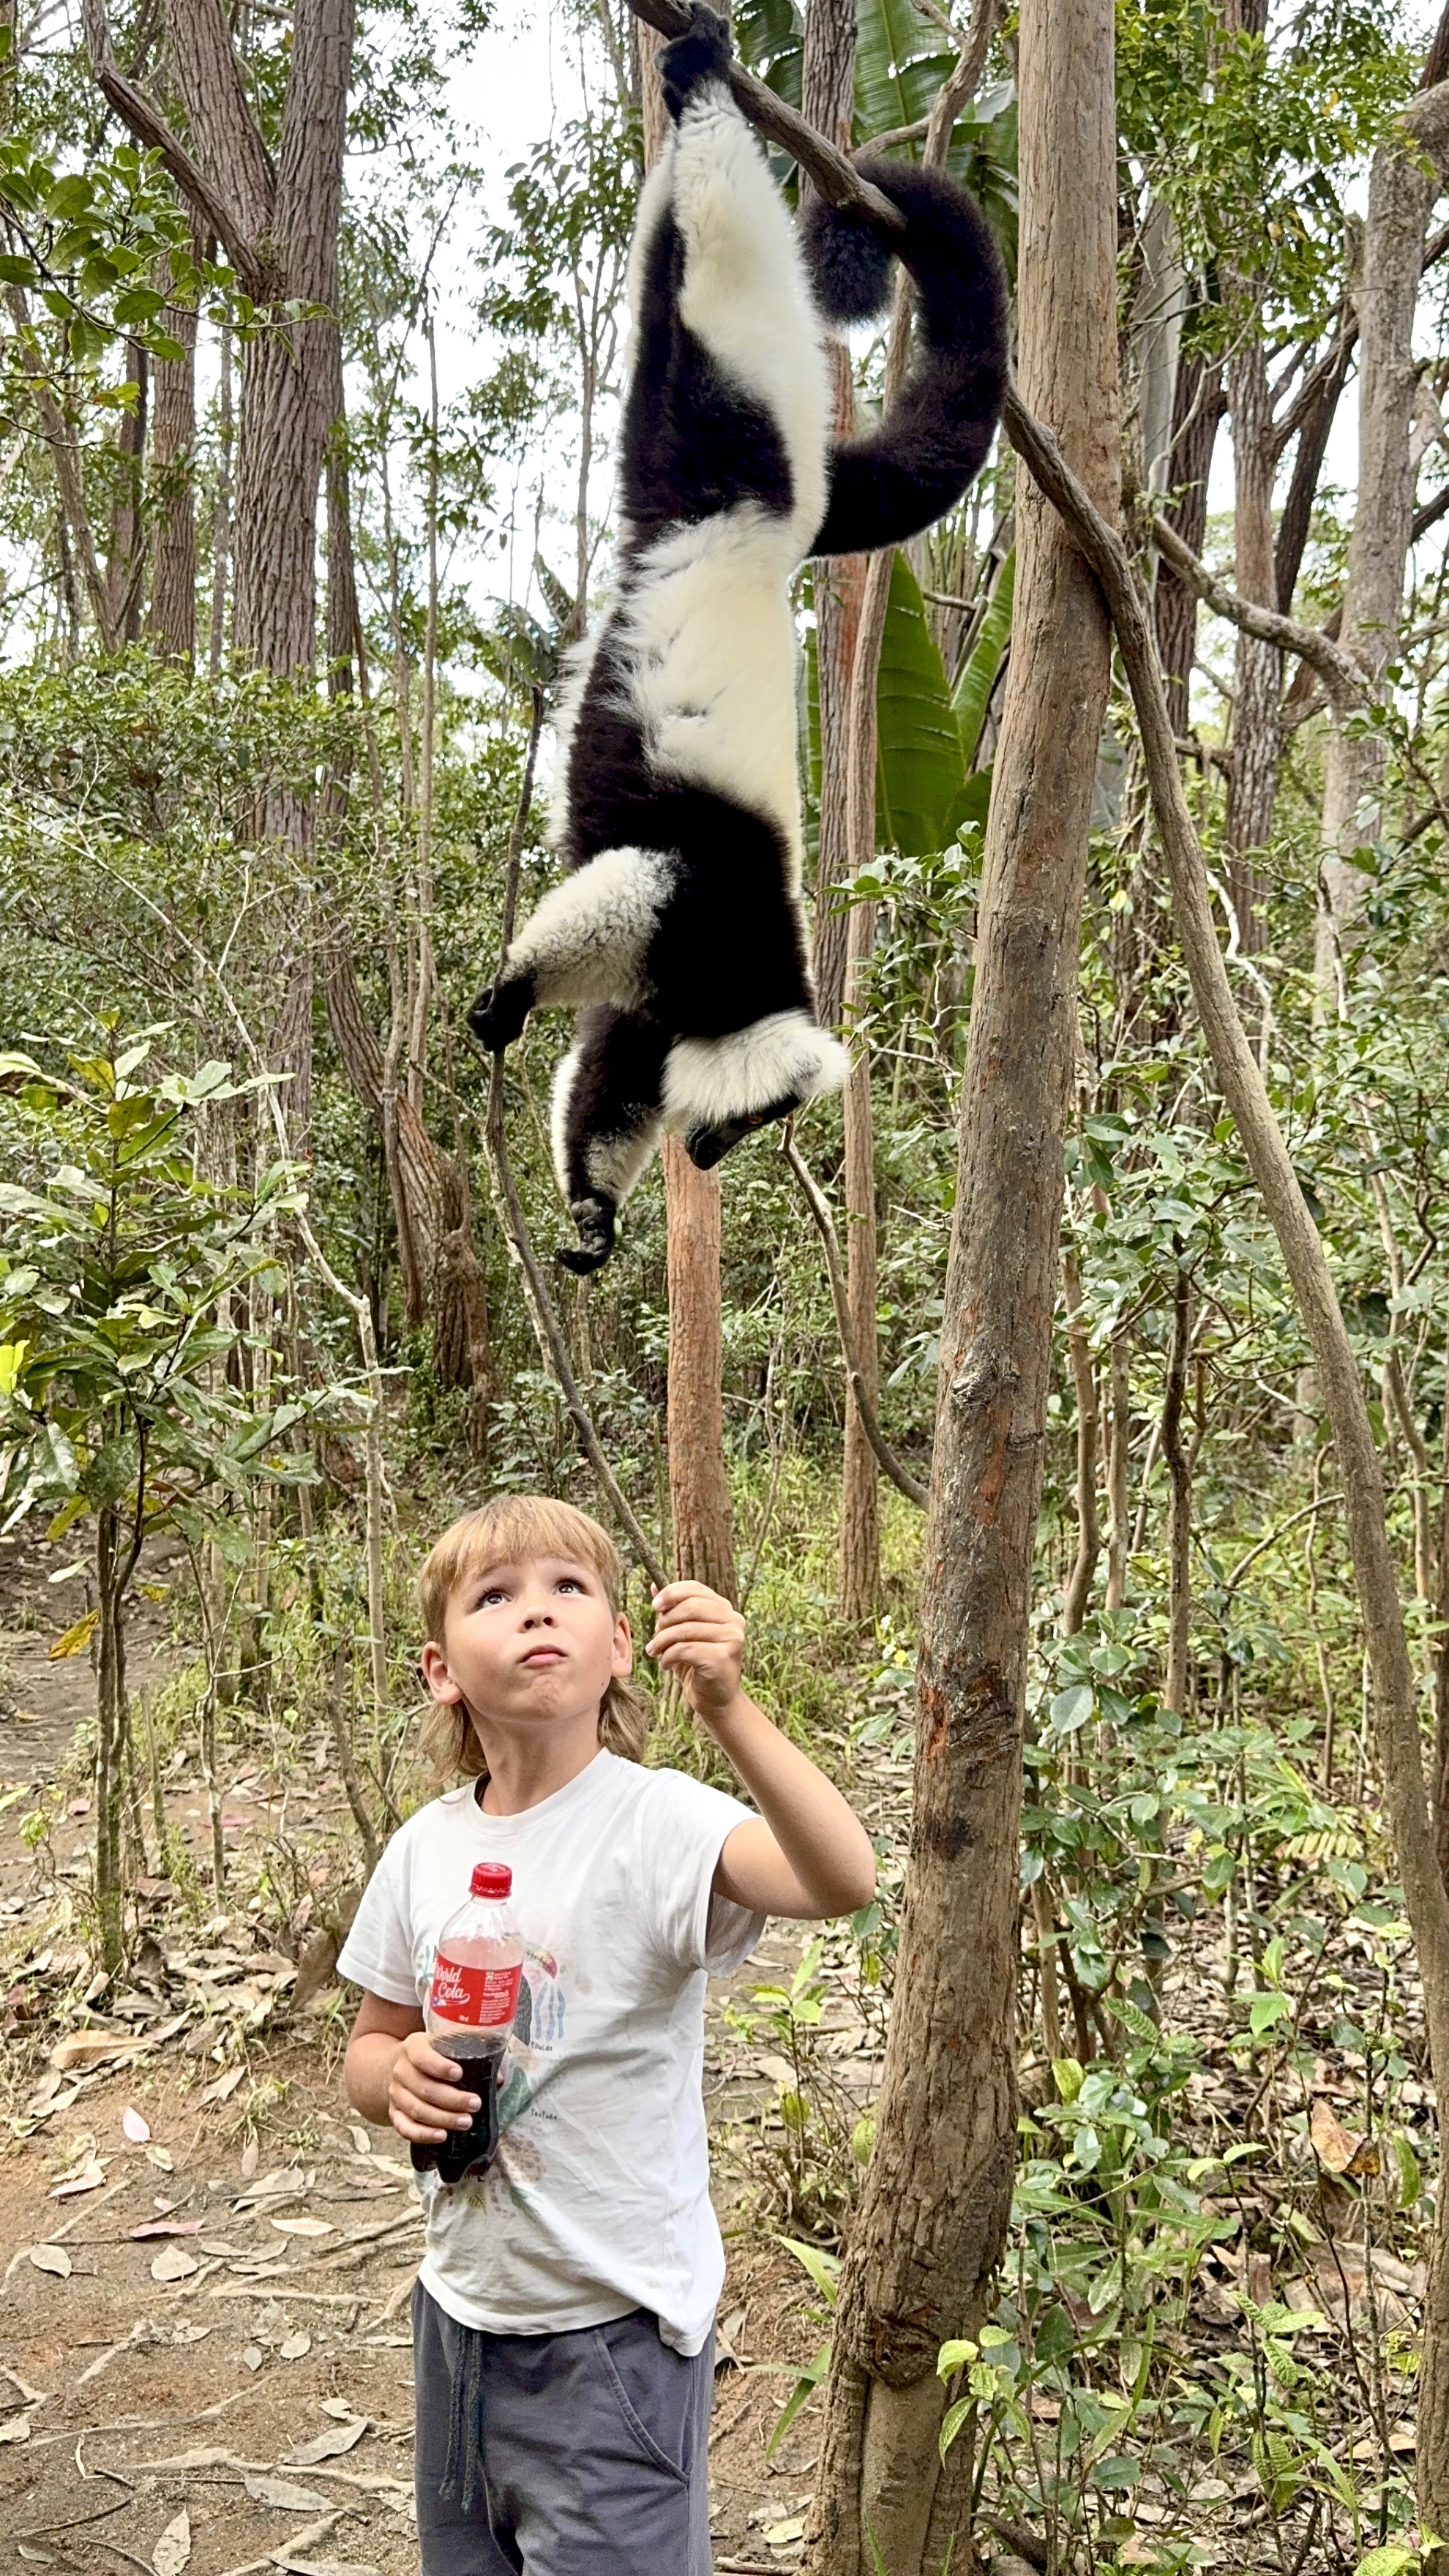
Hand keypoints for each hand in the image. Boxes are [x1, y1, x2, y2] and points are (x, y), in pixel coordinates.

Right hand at [387, 2031, 499, 2145]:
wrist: (399, 2067)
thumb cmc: (432, 2056)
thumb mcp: (445, 2046)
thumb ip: (469, 2056)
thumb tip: (497, 2079)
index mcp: (413, 2047)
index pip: (422, 2056)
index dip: (439, 2066)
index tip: (459, 2074)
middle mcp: (400, 2070)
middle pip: (423, 2087)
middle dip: (451, 2099)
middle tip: (475, 2104)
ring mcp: (396, 2094)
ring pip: (416, 2109)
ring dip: (442, 2118)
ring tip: (466, 2122)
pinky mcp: (394, 2113)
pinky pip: (405, 2127)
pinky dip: (423, 2134)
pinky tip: (442, 2136)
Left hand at [647, 1580, 744, 1723]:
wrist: (715, 1700)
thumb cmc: (697, 1665)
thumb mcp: (682, 1634)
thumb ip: (672, 1610)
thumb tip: (654, 1584)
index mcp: (725, 1609)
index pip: (696, 1588)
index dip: (672, 1592)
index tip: (655, 1605)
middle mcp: (733, 1620)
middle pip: (690, 1607)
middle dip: (664, 1622)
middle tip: (654, 1639)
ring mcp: (732, 1638)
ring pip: (685, 1629)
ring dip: (662, 1642)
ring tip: (655, 1652)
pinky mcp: (722, 1657)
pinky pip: (685, 1649)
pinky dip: (668, 1657)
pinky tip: (666, 1666)